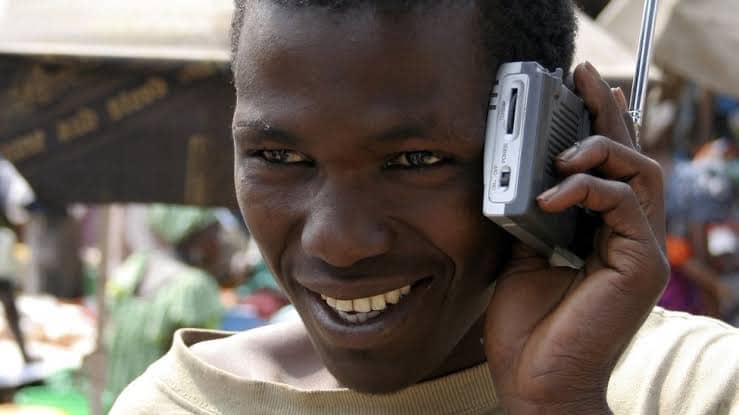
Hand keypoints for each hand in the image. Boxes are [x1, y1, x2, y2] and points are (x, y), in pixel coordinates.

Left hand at [483, 62, 668, 413]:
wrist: (535, 381)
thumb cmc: (528, 327)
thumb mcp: (520, 256)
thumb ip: (531, 215)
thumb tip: (520, 175)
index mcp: (599, 234)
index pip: (608, 168)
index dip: (596, 125)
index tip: (574, 89)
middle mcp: (626, 237)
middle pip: (632, 158)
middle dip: (608, 112)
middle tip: (584, 76)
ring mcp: (639, 250)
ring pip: (642, 172)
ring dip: (602, 148)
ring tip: (563, 150)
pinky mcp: (641, 264)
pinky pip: (625, 203)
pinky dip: (588, 187)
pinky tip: (551, 192)